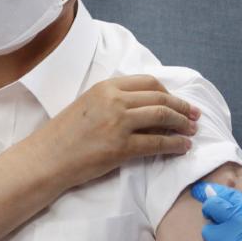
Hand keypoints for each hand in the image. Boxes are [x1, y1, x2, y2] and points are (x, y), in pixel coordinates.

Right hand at [33, 75, 199, 186]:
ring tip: (191, 131)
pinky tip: (182, 148)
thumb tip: (147, 106)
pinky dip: (174, 145)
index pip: (149, 82)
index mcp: (106, 86)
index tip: (178, 101)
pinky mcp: (120, 147)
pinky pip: (157, 143)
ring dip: (182, 124)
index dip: (169, 92)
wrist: (47, 158)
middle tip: (194, 116)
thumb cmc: (65, 134)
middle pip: (160, 98)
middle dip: (182, 107)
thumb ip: (115, 100)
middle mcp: (114, 100)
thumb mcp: (89, 105)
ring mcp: (118, 123)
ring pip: (162, 116)